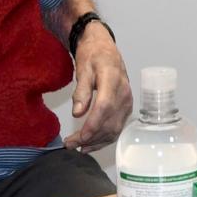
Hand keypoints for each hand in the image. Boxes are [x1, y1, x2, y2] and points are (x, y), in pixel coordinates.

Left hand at [62, 24, 131, 152]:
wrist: (105, 49)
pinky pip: (117, 127)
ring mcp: (127, 102)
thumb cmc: (93, 55)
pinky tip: (91, 144)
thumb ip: (81, 91)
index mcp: (113, 80)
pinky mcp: (126, 108)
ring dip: (97, 142)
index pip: (104, 108)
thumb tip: (77, 113)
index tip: (78, 137)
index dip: (92, 125)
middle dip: (90, 138)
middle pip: (109, 122)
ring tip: (78, 147)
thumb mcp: (83, 68)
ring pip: (114, 129)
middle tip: (70, 144)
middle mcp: (124, 93)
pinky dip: (104, 139)